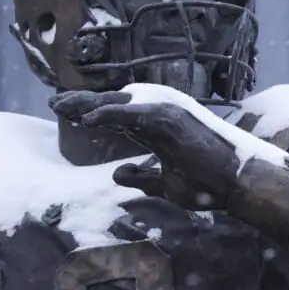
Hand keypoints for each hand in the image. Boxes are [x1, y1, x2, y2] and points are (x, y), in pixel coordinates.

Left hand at [51, 89, 241, 208]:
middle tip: (54, 104)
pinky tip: (87, 119)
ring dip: (88, 104)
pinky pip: (131, 113)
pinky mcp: (168, 118)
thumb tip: (117, 173)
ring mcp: (164, 113)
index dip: (90, 114)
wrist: (234, 185)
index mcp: (157, 129)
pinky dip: (108, 114)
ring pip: (117, 104)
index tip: (66, 116)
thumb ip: (142, 178)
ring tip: (61, 107)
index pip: (116, 117)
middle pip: (112, 104)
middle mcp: (159, 115)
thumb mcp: (166, 186)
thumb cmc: (207, 185)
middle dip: (81, 103)